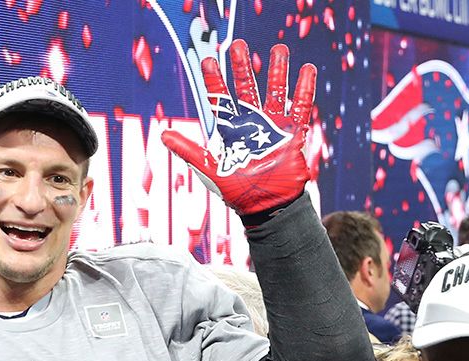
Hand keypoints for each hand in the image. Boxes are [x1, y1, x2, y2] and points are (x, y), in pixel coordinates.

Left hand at [162, 39, 316, 214]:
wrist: (265, 206)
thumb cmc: (236, 190)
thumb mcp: (208, 167)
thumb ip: (187, 150)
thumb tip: (163, 134)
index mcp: (230, 129)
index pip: (220, 98)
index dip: (214, 80)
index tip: (209, 60)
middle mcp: (251, 123)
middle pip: (246, 88)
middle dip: (241, 67)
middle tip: (237, 45)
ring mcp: (273, 126)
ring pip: (274, 92)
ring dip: (277, 71)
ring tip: (279, 48)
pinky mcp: (292, 134)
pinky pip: (300, 108)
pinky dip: (303, 89)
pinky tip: (306, 70)